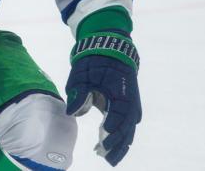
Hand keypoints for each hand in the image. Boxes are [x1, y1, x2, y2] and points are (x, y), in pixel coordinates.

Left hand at [66, 34, 140, 165]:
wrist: (109, 47)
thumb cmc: (94, 60)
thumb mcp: (83, 73)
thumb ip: (79, 92)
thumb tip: (72, 113)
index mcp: (121, 91)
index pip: (118, 116)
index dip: (110, 130)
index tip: (101, 142)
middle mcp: (130, 101)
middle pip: (126, 128)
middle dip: (116, 144)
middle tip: (105, 158)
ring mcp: (132, 103)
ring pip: (128, 129)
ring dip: (120, 143)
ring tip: (109, 157)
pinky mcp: (129, 105)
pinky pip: (127, 124)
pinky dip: (121, 135)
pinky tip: (112, 145)